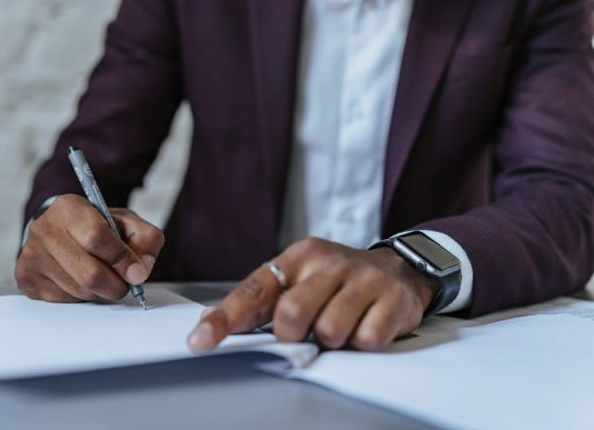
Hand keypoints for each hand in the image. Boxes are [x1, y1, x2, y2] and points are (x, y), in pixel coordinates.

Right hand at [15, 194, 164, 301]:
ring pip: (79, 291)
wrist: (62, 230)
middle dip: (116, 285)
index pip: (97, 238)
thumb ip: (146, 240)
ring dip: (100, 292)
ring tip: (102, 276)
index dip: (122, 260)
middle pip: (89, 273)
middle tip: (125, 284)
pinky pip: (65, 301)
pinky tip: (81, 280)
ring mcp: (31, 254)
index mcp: (69, 208)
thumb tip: (139, 272)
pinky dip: (82, 297)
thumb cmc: (99, 227)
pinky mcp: (26, 278)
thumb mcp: (128, 223)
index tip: (137, 273)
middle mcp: (44, 228)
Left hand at [187, 238, 438, 351]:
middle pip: (292, 314)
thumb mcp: (300, 277)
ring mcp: (364, 279)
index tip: (200, 342)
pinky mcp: (392, 300)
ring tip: (341, 324)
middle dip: (293, 335)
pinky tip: (366, 325)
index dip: (225, 318)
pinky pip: (366, 339)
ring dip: (332, 340)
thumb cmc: (338, 279)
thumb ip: (262, 299)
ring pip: (330, 331)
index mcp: (300, 256)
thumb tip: (210, 322)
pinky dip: (362, 342)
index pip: (254, 290)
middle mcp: (330, 263)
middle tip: (306, 331)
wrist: (398, 268)